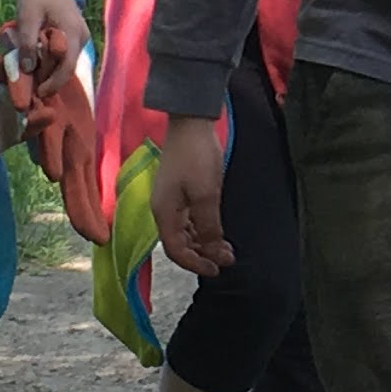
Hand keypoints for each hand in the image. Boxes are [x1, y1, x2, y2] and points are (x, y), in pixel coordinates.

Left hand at [16, 0, 90, 84]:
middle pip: (68, 66)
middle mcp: (82, 36)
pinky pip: (65, 53)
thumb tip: (27, 70)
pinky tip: (37, 61)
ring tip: (32, 76)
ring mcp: (81, 34)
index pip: (67, 67)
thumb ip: (27, 44)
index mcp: (73, 32)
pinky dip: (52, 60)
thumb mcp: (27, 18)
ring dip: (50, 69)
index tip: (38, 93)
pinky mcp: (75, 33)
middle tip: (32, 88)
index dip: (53, 83)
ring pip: (67, 60)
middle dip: (51, 79)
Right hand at [153, 118, 232, 277]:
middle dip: (202, 254)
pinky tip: (217, 230)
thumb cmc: (196, 157)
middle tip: (227, 259)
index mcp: (163, 213)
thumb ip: (209, 227)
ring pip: (185, 232)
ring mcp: (171, 200)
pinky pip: (188, 219)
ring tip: (226, 248)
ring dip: (204, 242)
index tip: (218, 269)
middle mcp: (163, 210)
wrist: (190, 121)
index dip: (195, 264)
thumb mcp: (206, 195)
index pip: (175, 251)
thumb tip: (215, 253)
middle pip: (179, 243)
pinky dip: (202, 228)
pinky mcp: (180, 191)